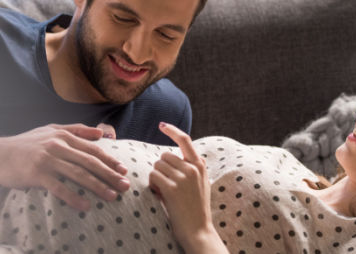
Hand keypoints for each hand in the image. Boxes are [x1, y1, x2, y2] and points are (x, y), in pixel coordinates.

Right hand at [0, 123, 128, 210]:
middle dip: (110, 175)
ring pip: (78, 174)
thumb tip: (101, 133)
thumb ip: (76, 130)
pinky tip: (85, 205)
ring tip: (111, 196)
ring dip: (97, 186)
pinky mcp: (37, 174)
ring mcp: (47, 160)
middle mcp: (57, 146)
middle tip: (125, 186)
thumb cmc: (25, 144)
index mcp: (63, 135)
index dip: (110, 160)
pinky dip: (74, 197)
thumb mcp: (50, 130)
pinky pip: (59, 188)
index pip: (92, 149)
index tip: (123, 170)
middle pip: (90, 162)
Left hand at [149, 122, 224, 252]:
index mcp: (200, 166)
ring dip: (156, 177)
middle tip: (165, 184)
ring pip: (157, 165)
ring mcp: (183, 178)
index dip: (172, 130)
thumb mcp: (202, 184)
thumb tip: (183, 156)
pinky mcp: (172, 188)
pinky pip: (153, 176)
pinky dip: (152, 185)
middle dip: (160, 168)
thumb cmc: (196, 209)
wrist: (198, 231)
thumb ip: (193, 169)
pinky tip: (160, 195)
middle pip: (164, 155)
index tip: (162, 125)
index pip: (185, 140)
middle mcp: (193, 168)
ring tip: (164, 191)